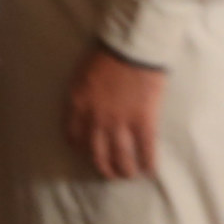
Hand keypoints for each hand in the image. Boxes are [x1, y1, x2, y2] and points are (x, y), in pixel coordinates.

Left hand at [66, 49, 165, 181]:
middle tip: (109, 173)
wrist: (132, 48)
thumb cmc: (107, 55)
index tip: (87, 153)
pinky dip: (147, 162)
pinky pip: (145, 149)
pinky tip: (149, 169)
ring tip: (129, 175)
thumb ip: (81, 97)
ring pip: (120, 156)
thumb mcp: (81, 76)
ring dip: (124, 170)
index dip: (81, 149)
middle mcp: (95, 119)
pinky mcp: (143, 121)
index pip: (74, 137)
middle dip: (103, 167)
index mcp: (77, 106)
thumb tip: (86, 111)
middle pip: (96, 153)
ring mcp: (119, 122)